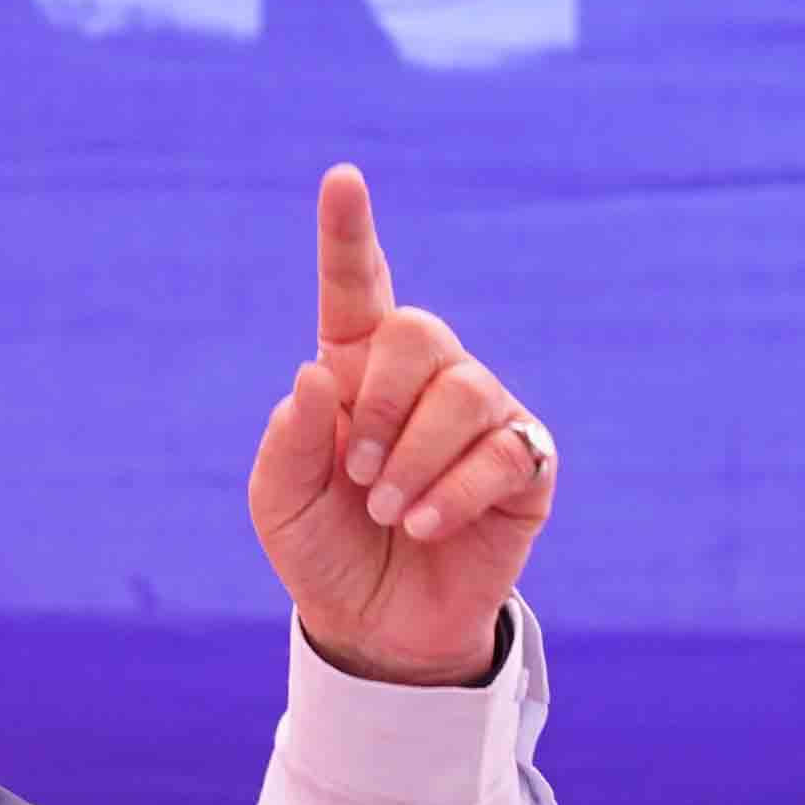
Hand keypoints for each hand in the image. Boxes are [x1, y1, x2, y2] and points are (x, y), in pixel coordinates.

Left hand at [247, 163, 554, 684]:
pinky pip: (502, 452)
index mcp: (354, 370)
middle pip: (419, 333)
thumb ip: (289, 439)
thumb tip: (319, 373)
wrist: (376, 626)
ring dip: (414, 457)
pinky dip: (454, 493)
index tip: (341, 178)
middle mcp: (423, 380)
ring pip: (464, 392)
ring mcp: (483, 415)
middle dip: (381, 403)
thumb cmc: (324, 550)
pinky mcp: (526, 463)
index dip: (348, 233)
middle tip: (357, 473)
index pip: (357, 287)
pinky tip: (425, 526)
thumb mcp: (279, 503)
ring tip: (388, 511)